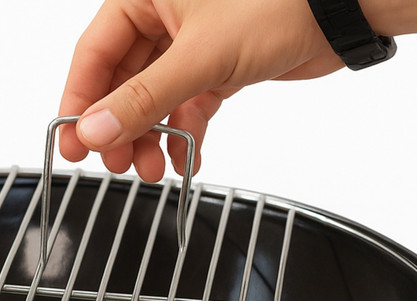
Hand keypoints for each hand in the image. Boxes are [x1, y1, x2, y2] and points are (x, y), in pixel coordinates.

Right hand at [58, 0, 343, 180]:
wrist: (343, 9)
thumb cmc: (279, 1)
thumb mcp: (199, 56)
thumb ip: (143, 99)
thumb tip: (94, 130)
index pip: (93, 55)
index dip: (80, 104)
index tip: (73, 145)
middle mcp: (164, 15)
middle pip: (122, 83)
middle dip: (121, 129)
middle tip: (117, 163)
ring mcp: (191, 42)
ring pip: (154, 100)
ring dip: (151, 139)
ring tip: (153, 169)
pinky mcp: (216, 64)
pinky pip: (186, 106)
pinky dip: (184, 136)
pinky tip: (186, 159)